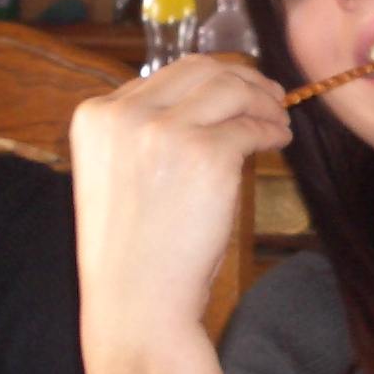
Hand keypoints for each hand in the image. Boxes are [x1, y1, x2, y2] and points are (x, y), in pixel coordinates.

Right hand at [69, 54, 290, 347]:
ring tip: (277, 119)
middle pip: (200, 70)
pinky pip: (253, 128)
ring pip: (231, 89)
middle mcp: (125, 114)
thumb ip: (143, 131)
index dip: (206, 80)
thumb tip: (206, 100)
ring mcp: (166, 131)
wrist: (136, 304)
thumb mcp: (117, 174)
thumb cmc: (132, 251)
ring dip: (262, 100)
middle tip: (267, 94)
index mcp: (95, 116)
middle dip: (240, 76)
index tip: (233, 90)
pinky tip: (278, 141)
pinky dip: (272, 130)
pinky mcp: (208, 155)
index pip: (164, 76)